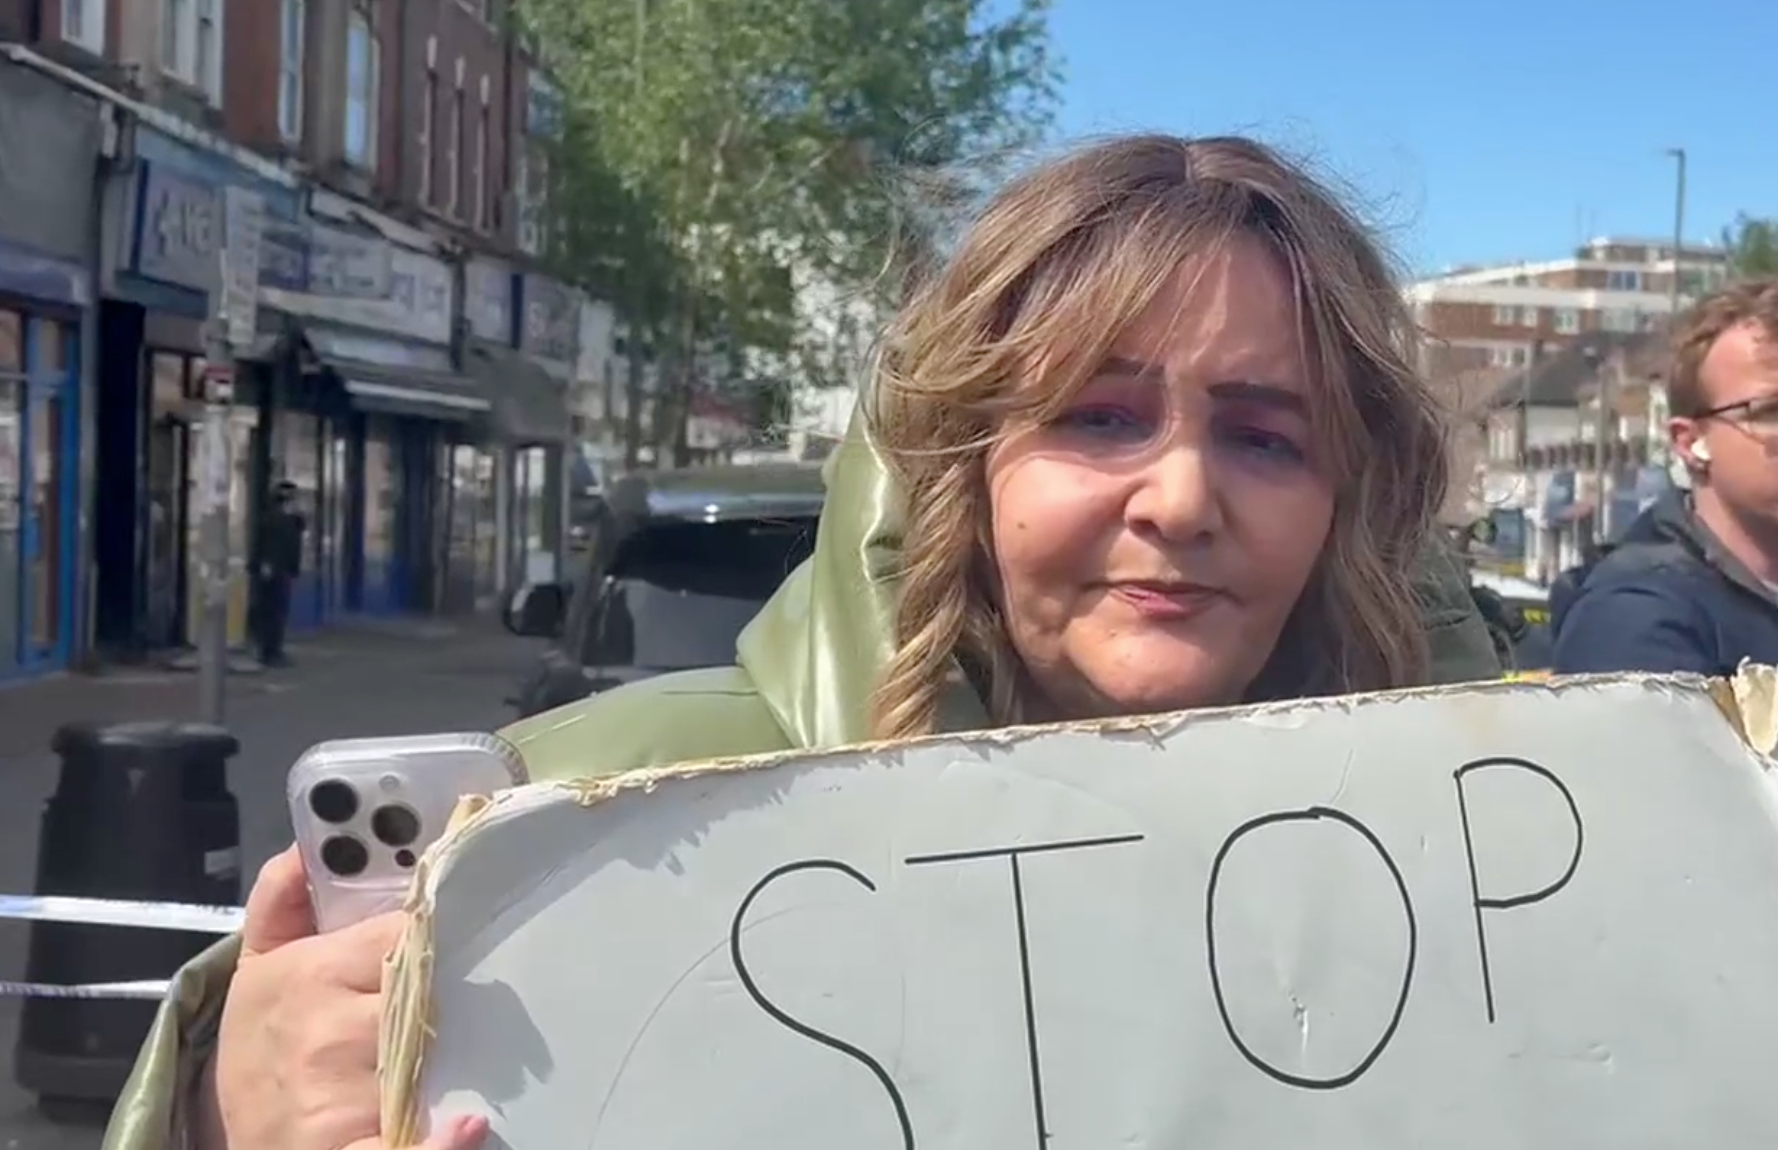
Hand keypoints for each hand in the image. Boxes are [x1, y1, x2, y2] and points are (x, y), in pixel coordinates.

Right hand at [200, 847, 487, 1149]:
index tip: (468, 922)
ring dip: (468, 1052)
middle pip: (432, 991)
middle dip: (461, 988)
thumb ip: (282, 900)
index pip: (408, 932)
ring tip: (485, 1044)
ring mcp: (344, 1098)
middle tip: (488, 987)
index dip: (444, 928)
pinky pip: (411, 1144)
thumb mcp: (260, 967)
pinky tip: (468, 1125)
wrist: (243, 1143)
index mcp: (313, 974)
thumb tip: (304, 847)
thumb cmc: (265, 1049)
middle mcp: (332, 1032)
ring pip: (436, 1057)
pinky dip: (442, 1141)